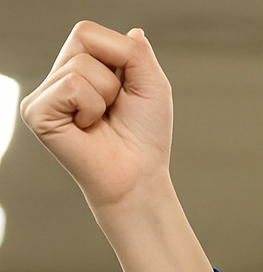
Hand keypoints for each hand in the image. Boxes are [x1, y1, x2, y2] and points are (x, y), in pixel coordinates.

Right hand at [20, 22, 171, 212]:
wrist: (138, 175)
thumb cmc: (144, 136)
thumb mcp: (152, 85)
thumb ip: (138, 52)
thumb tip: (134, 31)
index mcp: (81, 68)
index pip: (88, 31)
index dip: (118, 54)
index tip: (126, 89)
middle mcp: (58, 77)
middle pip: (82, 39)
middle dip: (114, 75)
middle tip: (113, 108)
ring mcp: (44, 94)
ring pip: (81, 66)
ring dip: (105, 95)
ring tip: (101, 121)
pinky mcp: (36, 112)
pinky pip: (71, 86)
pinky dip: (91, 107)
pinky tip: (87, 128)